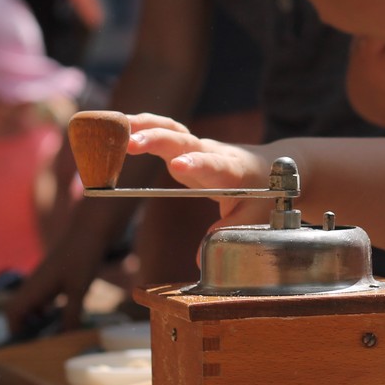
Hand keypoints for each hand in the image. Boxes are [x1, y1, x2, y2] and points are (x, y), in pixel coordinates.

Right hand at [4, 236, 104, 332]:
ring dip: (37, 318)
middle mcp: (33, 284)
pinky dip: (47, 309)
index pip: (12, 312)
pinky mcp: (52, 278)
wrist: (89, 233)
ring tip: (51, 333)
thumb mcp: (79, 289)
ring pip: (31, 304)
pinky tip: (63, 316)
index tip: (24, 343)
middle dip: (25, 326)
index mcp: (34, 288)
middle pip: (18, 310)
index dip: (14, 328)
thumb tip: (66, 337)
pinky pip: (42, 298)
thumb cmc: (82, 258)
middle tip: (40, 342)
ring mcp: (42, 280)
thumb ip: (72, 313)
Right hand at [126, 113, 272, 227]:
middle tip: (131, 144)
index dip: (197, 164)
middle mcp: (213, 153)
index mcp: (231, 172)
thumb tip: (198, 259)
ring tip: (116, 126)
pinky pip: (164, 131)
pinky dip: (141, 125)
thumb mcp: (254, 216)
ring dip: (145, 126)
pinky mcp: (186, 145)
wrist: (269, 166)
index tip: (179, 165)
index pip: (213, 165)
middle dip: (158, 140)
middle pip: (185, 142)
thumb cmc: (264, 193)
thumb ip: (228, 233)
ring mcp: (198, 146)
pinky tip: (117, 124)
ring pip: (172, 130)